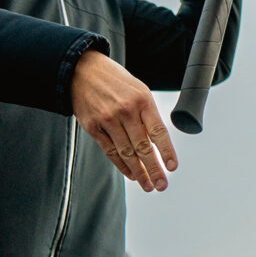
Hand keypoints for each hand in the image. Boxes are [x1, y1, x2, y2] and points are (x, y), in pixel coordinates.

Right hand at [71, 50, 176, 191]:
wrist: (83, 71)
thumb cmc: (116, 82)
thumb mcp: (139, 91)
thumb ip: (148, 116)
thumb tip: (157, 143)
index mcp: (142, 100)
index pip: (158, 131)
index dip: (166, 151)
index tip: (172, 167)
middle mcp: (126, 111)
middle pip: (143, 147)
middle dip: (154, 169)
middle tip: (161, 185)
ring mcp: (108, 120)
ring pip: (126, 153)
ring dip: (139, 172)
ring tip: (148, 185)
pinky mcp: (93, 127)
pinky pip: (110, 151)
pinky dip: (121, 165)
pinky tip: (131, 174)